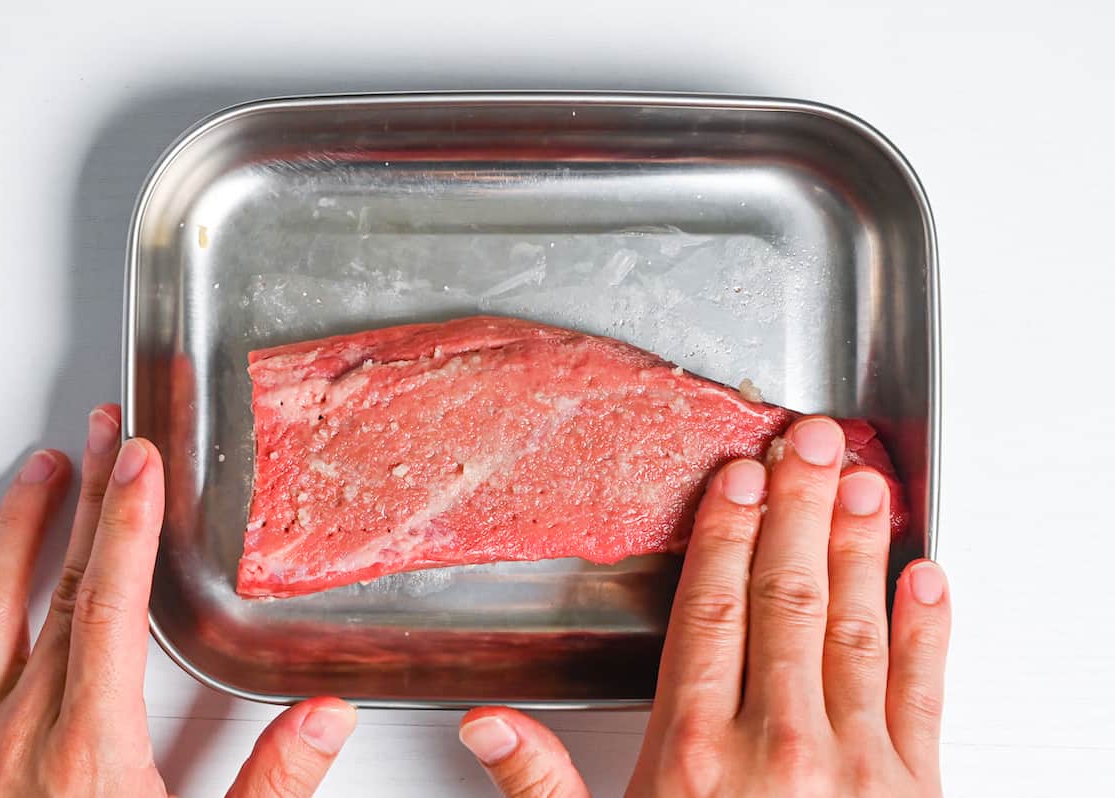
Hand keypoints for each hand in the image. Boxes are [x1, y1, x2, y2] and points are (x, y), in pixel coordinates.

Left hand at [0, 405, 355, 795]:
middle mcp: (15, 732)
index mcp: (88, 746)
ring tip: (36, 474)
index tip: (142, 460)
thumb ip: (270, 786)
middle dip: (85, 501)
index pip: (113, 604)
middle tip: (101, 437)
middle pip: (54, 589)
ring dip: (12, 534)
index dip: (131, 522)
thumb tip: (325, 717)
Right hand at [457, 416, 950, 796]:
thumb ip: (543, 787)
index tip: (741, 476)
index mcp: (697, 753)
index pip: (714, 612)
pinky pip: (923, 697)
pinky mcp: (917, 793)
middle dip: (798, 510)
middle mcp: (780, 747)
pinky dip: (928, 632)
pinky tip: (926, 579)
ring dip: (861, 548)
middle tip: (812, 441)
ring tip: (864, 483)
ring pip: (855, 630)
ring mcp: (857, 767)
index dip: (728, 534)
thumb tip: (485, 726)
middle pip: (787, 599)